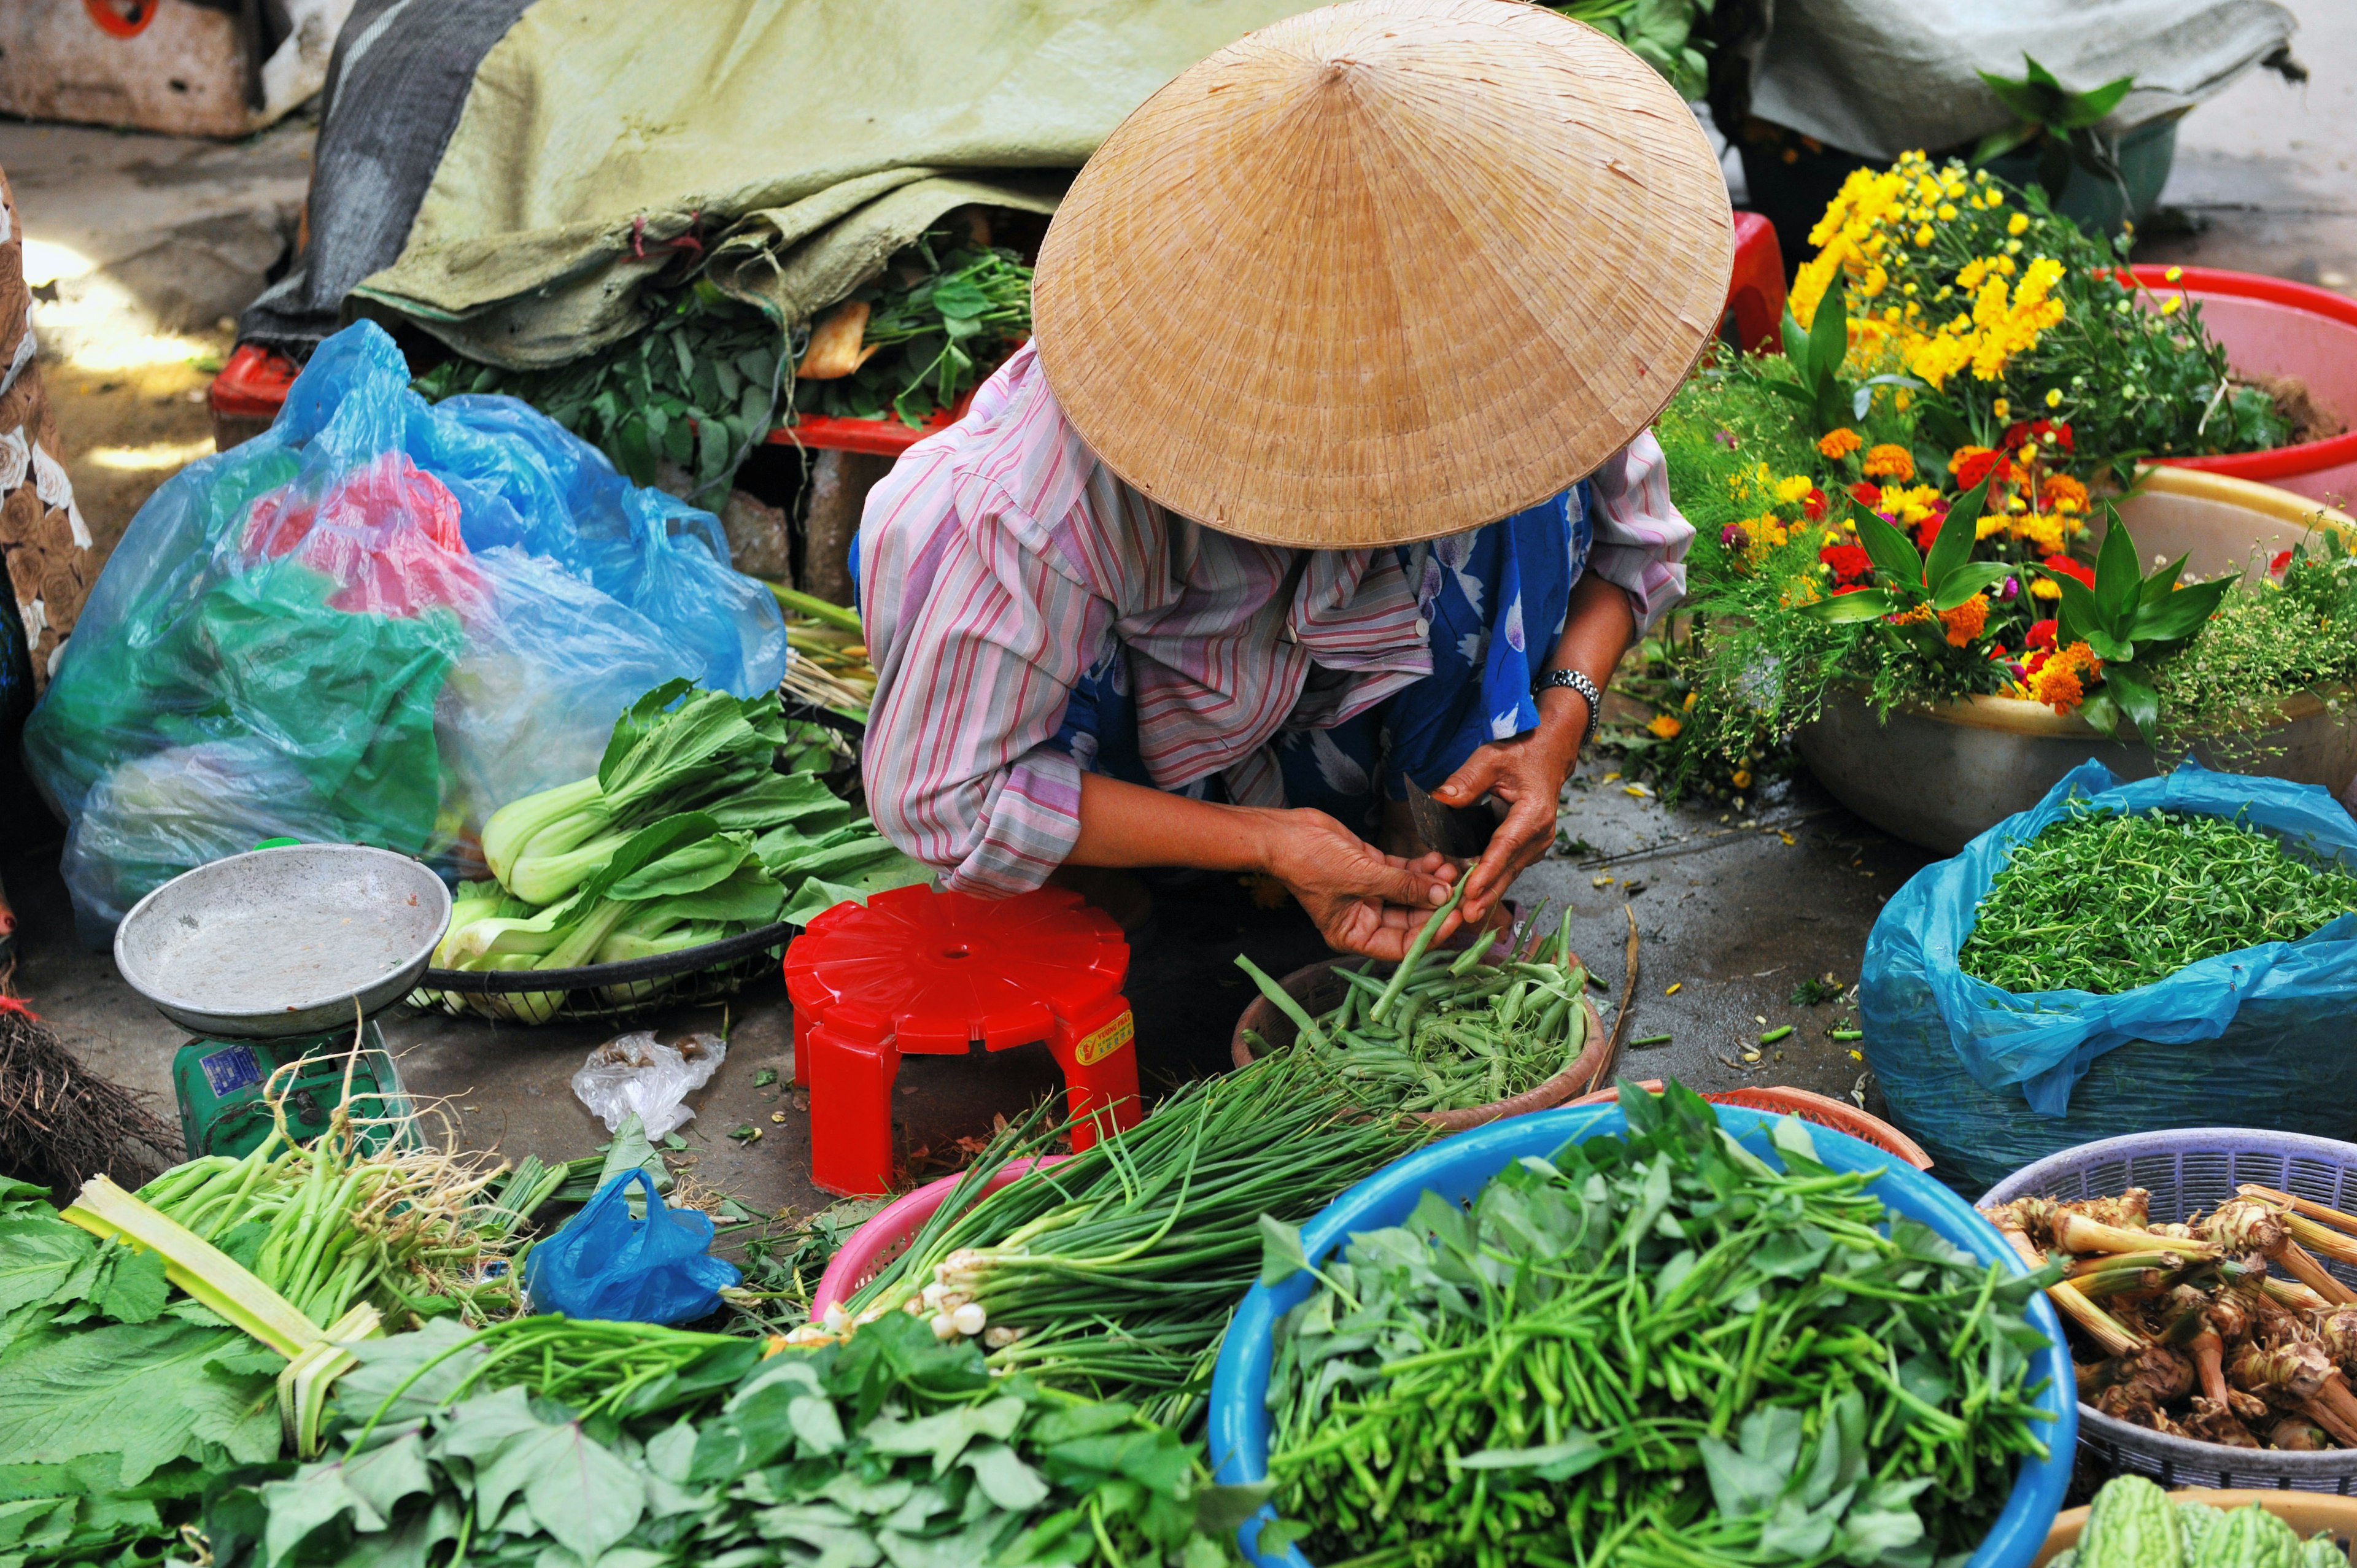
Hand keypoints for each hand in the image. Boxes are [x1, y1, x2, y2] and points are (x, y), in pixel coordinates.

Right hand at [1259, 809, 1461, 960]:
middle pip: (1411, 921)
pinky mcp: (1372, 870)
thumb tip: (1442, 895)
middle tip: (1461, 890)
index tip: (1454, 916)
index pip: (1402, 945)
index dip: (1430, 934)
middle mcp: (1364, 919)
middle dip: (1436, 905)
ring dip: (1432, 883)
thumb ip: (1404, 886)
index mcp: (1355, 935)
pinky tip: (1437, 859)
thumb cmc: (1310, 863)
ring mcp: (1370, 894)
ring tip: (1450, 868)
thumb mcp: (1361, 877)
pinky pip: (1404, 874)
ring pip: (1411, 895)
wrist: (1285, 833)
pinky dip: (1420, 868)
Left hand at [1431, 705, 1580, 925]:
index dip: (1487, 871)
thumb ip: (1466, 780)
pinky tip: (1473, 898)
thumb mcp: (1491, 758)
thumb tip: (1440, 799)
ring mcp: (1537, 844)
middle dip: (1487, 895)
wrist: (1549, 755)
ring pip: (1509, 873)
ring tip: (1466, 915)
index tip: (1470, 892)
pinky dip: (1492, 882)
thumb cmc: (1520, 754)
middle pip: (1509, 869)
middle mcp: (1540, 834)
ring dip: (1488, 893)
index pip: (1506, 847)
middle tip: (1464, 917)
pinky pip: (1509, 869)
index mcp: (1533, 813)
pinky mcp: (1529, 849)